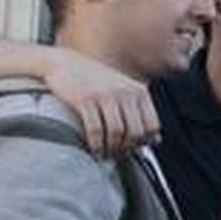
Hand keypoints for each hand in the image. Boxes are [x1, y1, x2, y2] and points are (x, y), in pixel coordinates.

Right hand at [42, 49, 159, 156]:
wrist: (64, 63)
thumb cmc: (95, 81)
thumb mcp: (123, 91)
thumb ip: (139, 113)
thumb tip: (156, 140)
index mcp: (139, 91)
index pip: (152, 125)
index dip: (144, 142)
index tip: (134, 150)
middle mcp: (126, 92)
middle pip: (136, 132)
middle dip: (127, 149)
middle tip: (117, 156)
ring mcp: (106, 95)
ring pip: (117, 132)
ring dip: (111, 149)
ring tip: (105, 155)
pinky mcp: (85, 99)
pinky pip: (96, 129)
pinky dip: (96, 144)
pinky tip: (94, 149)